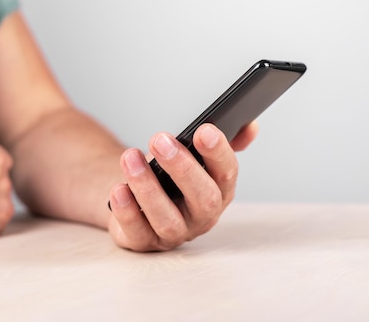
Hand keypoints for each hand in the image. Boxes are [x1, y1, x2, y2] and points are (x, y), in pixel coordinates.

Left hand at [107, 122, 257, 250]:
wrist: (139, 199)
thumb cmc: (171, 177)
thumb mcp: (197, 157)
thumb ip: (224, 139)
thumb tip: (249, 126)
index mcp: (219, 190)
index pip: (227, 173)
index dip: (218, 152)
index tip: (204, 130)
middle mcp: (201, 216)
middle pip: (202, 199)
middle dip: (182, 168)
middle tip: (159, 139)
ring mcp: (174, 232)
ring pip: (166, 218)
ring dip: (147, 187)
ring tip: (130, 158)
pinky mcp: (144, 242)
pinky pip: (137, 232)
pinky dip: (127, 210)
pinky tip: (118, 188)